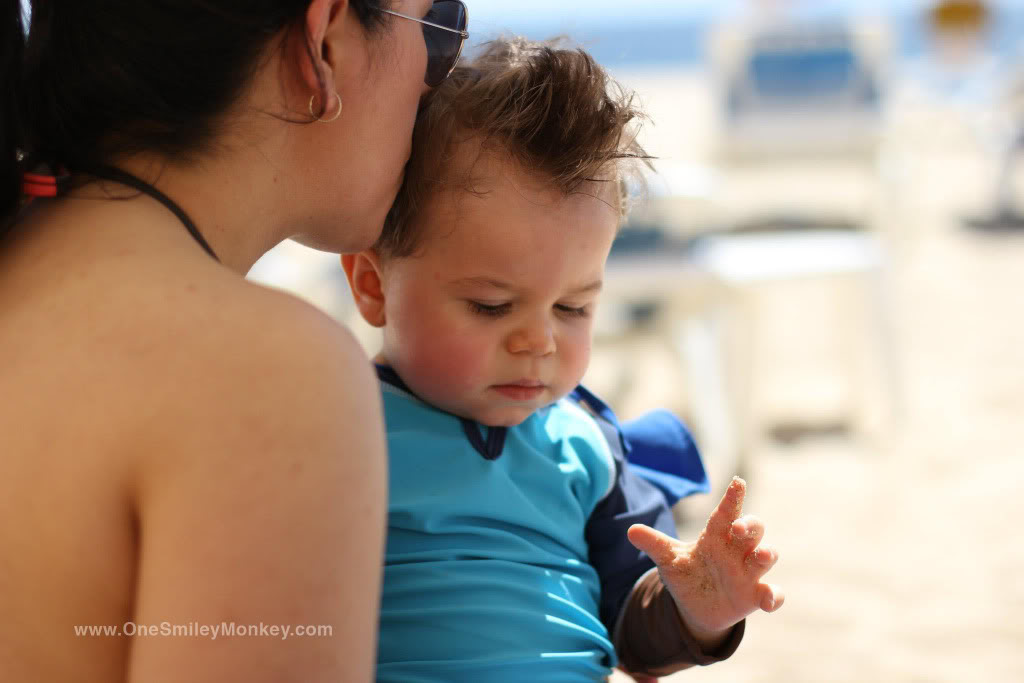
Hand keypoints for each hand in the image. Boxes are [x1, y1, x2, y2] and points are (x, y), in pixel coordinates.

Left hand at [627, 477, 783, 638]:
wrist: (696, 606)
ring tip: (762, 555)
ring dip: (766, 554)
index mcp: (716, 535)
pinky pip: (773, 594)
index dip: (733, 497)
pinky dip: (773, 596)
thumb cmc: (687, 573)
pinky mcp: (755, 595)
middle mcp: (737, 550)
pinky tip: (767, 602)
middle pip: (753, 529)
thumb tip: (630, 531)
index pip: (726, 512)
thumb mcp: (669, 559)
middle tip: (738, 527)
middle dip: (750, 525)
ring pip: (766, 556)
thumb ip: (654, 544)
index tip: (738, 482)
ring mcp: (749, 572)